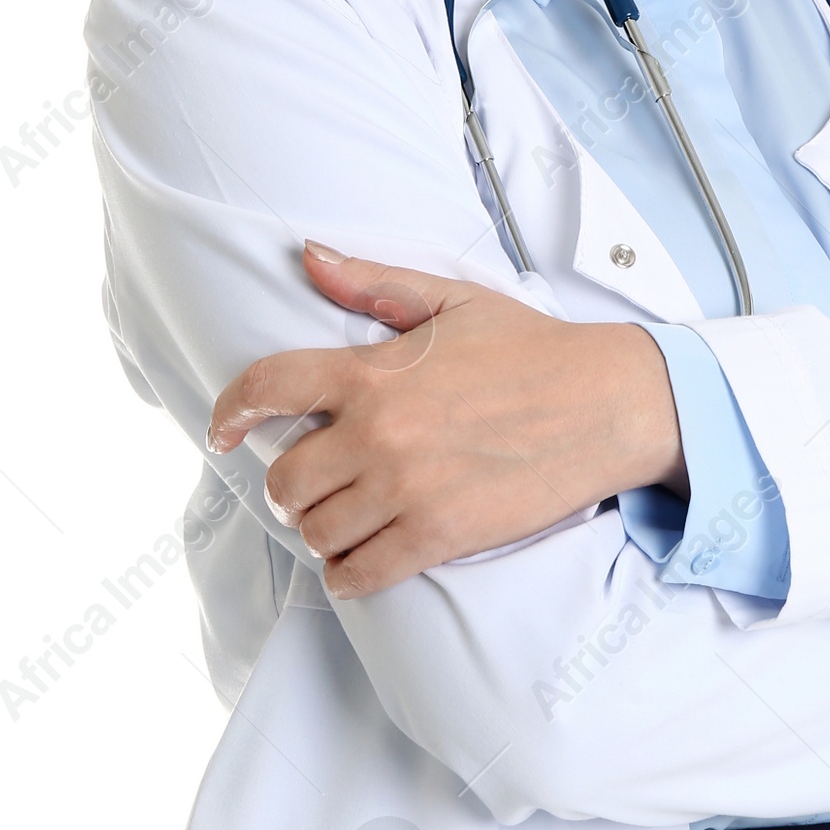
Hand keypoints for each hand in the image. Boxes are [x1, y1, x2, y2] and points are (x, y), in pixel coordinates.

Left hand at [207, 244, 684, 597]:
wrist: (606, 403)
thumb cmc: (531, 348)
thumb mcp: (451, 301)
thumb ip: (371, 283)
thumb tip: (308, 256)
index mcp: (374, 371)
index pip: (269, 388)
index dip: (230, 412)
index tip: (222, 432)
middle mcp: (380, 432)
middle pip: (284, 480)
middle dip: (288, 485)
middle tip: (311, 483)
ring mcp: (407, 489)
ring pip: (316, 531)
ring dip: (319, 529)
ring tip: (342, 519)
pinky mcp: (439, 535)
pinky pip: (359, 573)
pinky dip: (348, 573)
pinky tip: (359, 559)